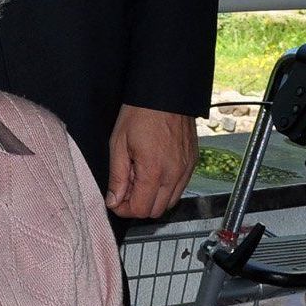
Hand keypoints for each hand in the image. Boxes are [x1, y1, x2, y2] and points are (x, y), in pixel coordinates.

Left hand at [106, 104, 198, 218]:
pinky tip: (153, 171)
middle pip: (156, 211)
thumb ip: (117, 176)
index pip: (141, 209)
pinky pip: (179, 187)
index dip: (124, 209)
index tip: (115, 200)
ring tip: (138, 177)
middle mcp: (174, 174)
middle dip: (138, 205)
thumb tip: (113, 200)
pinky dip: (165, 187)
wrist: (165, 94)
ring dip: (152, 197)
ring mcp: (186, 170)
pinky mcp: (192, 164)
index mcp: (154, 171)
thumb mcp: (119, 144)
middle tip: (125, 188)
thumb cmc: (140, 114)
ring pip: (169, 202)